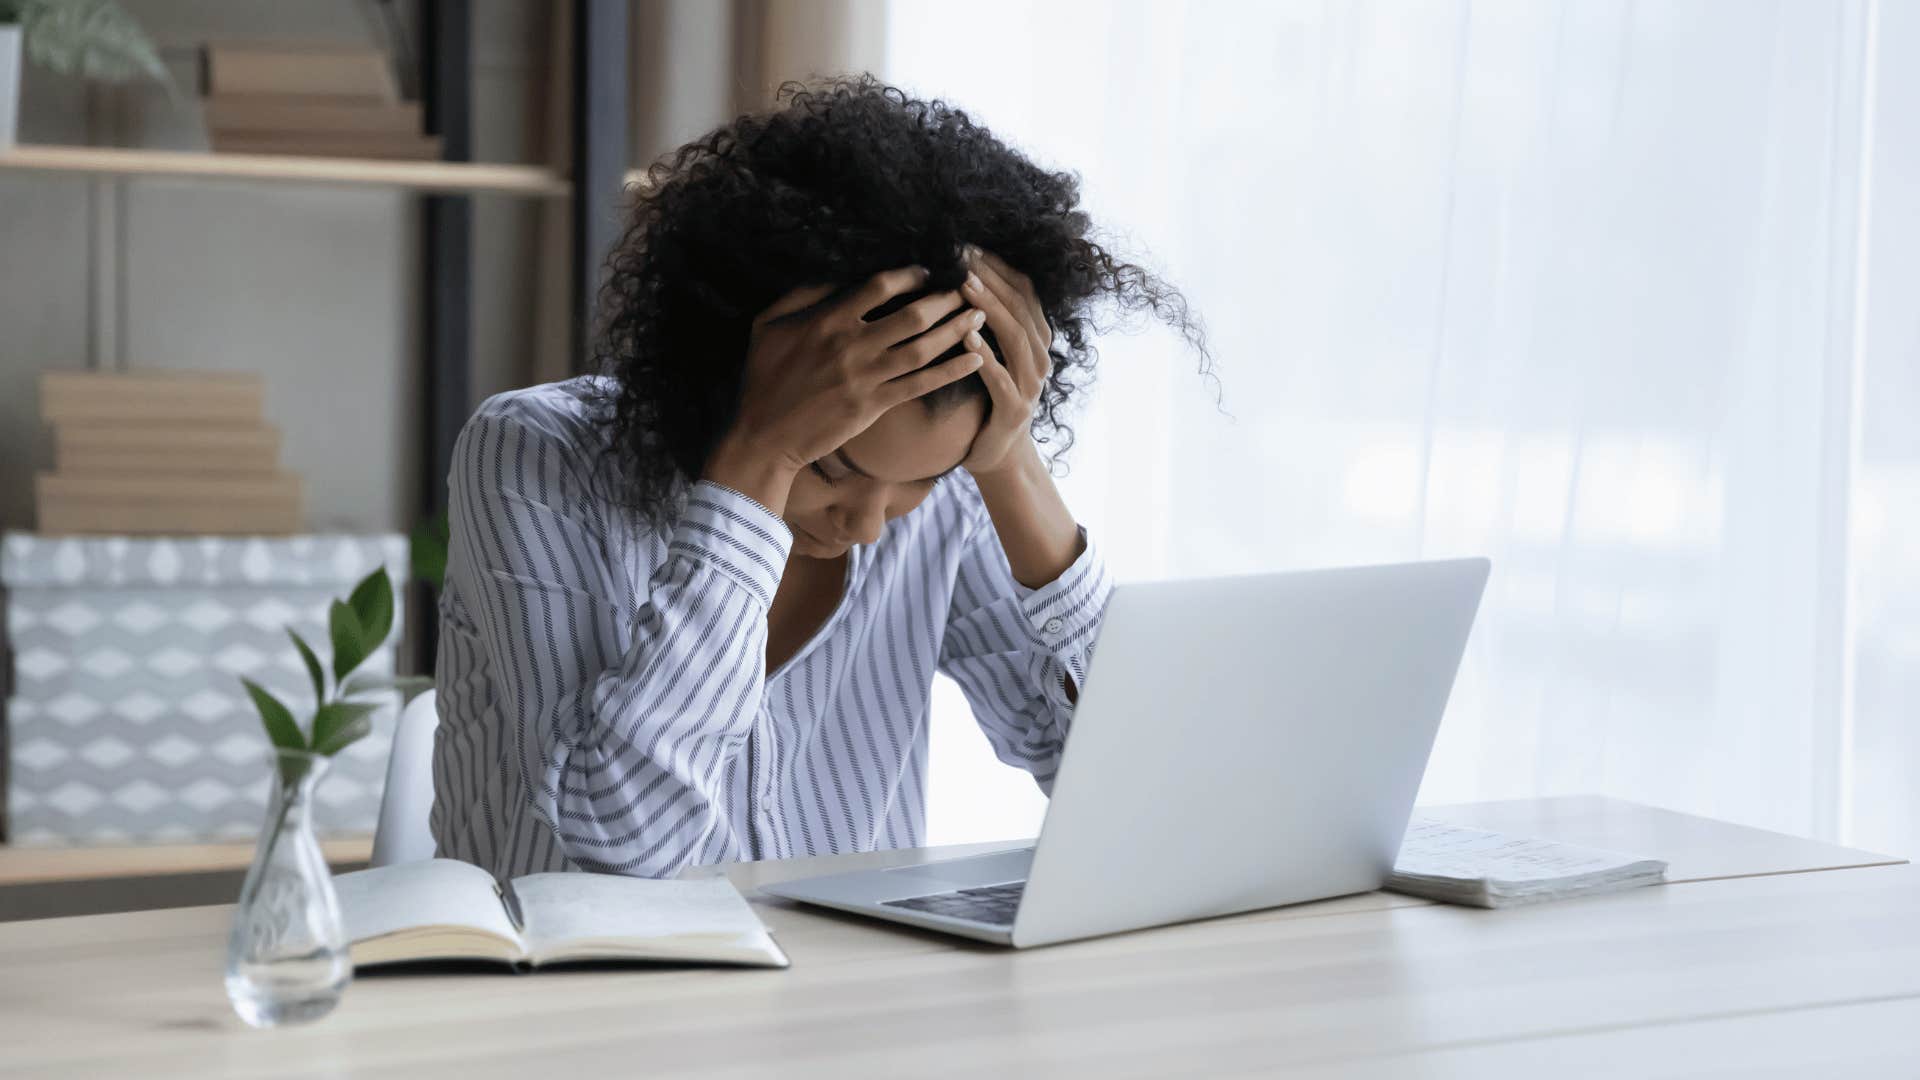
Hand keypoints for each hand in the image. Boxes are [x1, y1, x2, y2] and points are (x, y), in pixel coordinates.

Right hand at [705, 266, 987, 513]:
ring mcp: (866, 378)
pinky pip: (921, 385)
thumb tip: (836, 275)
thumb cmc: (763, 378)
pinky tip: (975, 359)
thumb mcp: (767, 326)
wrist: (763, 436)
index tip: (928, 271)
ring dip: (956, 329)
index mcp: (827, 320)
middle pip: (912, 315)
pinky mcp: (874, 406)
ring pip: (923, 348)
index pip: (879, 286)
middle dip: (946, 299)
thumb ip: (802, 296)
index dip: (909, 275)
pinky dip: (951, 370)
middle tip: (969, 288)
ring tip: (979, 315)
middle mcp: (852, 345)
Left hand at [955, 245, 1053, 476]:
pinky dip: (985, 356)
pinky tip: (966, 336)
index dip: (999, 266)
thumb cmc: (988, 396)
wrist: (997, 453)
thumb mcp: (993, 352)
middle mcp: (1040, 357)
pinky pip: (1001, 378)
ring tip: (964, 287)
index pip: (1024, 291)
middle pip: (1020, 308)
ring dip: (989, 309)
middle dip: (992, 279)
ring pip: (1015, 338)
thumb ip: (988, 319)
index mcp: (1036, 339)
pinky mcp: (1015, 409)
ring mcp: (1031, 385)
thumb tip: (962, 275)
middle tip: (963, 256)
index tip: (970, 245)